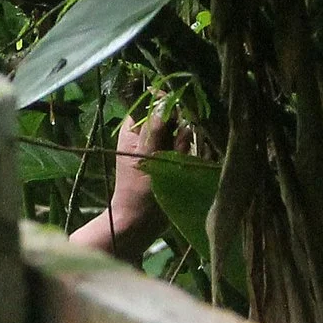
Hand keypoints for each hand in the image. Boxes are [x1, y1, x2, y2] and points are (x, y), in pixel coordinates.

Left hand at [69, 106, 176, 260]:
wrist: (142, 221)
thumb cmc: (136, 191)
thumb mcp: (144, 157)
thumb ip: (154, 129)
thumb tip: (162, 101)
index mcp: (134, 128)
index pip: (152, 101)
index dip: (166, 103)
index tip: (175, 114)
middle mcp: (150, 132)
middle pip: (173, 113)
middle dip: (179, 126)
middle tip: (175, 144)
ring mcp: (164, 144)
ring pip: (183, 129)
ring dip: (184, 142)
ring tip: (176, 159)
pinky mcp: (175, 157)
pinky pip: (188, 145)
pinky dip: (189, 152)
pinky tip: (184, 164)